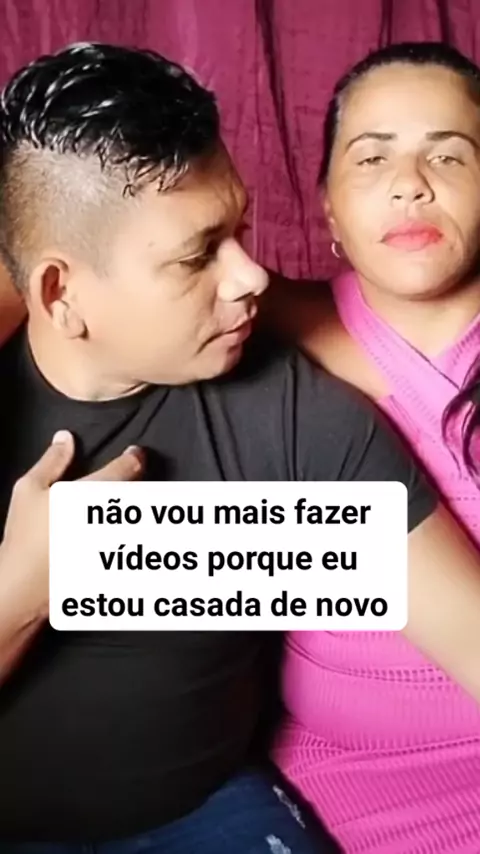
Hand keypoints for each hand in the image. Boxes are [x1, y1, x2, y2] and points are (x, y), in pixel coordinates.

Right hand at [1, 430, 142, 616]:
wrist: (24, 585)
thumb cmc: (25, 534)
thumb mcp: (30, 489)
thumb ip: (52, 461)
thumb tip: (66, 437)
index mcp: (94, 492)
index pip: (129, 468)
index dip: (135, 457)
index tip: (135, 453)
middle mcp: (112, 516)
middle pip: (140, 492)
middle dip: (138, 484)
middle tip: (132, 478)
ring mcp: (117, 540)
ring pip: (141, 519)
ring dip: (140, 510)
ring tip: (129, 504)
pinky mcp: (114, 562)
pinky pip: (133, 541)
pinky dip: (135, 534)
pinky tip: (124, 533)